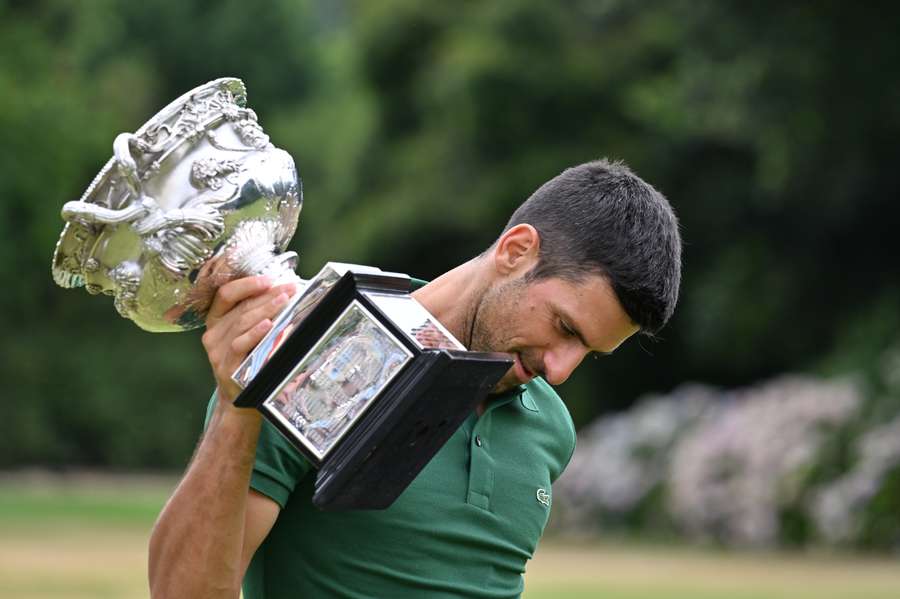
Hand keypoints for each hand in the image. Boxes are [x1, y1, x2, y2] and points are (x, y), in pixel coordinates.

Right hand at [201, 275, 300, 404]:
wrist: (238, 400)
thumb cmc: (246, 362)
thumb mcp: (246, 335)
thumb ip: (255, 316)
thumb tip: (282, 293)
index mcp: (216, 321)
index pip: (226, 294)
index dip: (247, 284)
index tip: (269, 279)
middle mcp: (213, 334)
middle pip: (241, 307)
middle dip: (267, 295)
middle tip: (288, 288)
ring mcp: (218, 351)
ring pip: (241, 322)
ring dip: (265, 309)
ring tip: (284, 300)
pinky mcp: (226, 366)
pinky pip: (240, 344)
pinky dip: (255, 333)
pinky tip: (268, 325)